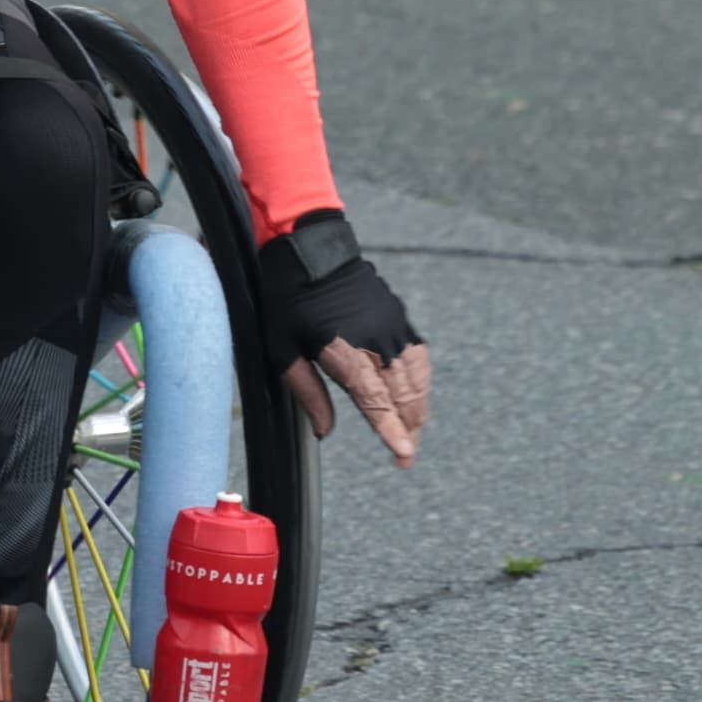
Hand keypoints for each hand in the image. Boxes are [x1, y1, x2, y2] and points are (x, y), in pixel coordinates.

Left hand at [260, 219, 428, 465]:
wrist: (308, 246)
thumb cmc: (286, 296)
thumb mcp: (280, 346)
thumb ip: (306, 390)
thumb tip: (324, 430)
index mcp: (345, 349)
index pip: (375, 401)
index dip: (391, 431)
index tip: (404, 455)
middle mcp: (376, 339)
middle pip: (403, 394)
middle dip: (409, 427)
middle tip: (407, 454)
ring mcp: (391, 325)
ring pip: (416, 376)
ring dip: (418, 405)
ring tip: (414, 428)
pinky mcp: (398, 314)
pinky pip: (418, 354)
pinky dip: (421, 379)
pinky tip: (416, 392)